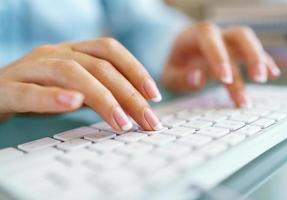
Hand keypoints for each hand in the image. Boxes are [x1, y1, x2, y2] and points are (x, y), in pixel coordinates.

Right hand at [0, 38, 162, 130]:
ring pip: (70, 72)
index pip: (110, 50)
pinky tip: (73, 104)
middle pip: (98, 65)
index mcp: (72, 51)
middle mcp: (54, 53)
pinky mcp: (7, 87)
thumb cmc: (40, 90)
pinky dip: (52, 97)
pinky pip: (30, 90)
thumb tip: (134, 107)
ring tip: (122, 122)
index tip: (154, 96)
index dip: (135, 69)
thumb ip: (99, 93)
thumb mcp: (74, 88)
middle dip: (128, 94)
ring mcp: (31, 68)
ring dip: (101, 97)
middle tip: (148, 120)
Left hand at [161, 22, 280, 106]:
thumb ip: (180, 78)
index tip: (224, 79)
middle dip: (249, 55)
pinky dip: (263, 61)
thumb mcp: (169, 75)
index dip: (218, 56)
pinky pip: (253, 51)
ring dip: (258, 60)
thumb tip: (197, 78)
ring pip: (248, 43)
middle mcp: (214, 35)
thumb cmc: (175, 66)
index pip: (209, 38)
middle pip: (238, 35)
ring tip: (263, 80)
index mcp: (193, 36)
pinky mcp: (235, 49)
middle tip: (256, 79)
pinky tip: (272, 73)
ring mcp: (227, 41)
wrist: (180, 56)